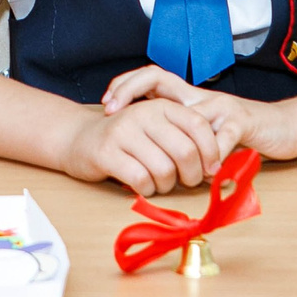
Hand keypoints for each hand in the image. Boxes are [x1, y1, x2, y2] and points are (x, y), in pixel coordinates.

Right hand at [60, 95, 227, 194]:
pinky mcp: (107, 153)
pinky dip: (146, 190)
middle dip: (192, 175)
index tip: (210, 170)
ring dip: (166, 185)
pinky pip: (140, 180)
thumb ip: (183, 140)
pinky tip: (142, 186)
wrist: (79, 139)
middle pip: (185, 152)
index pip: (199, 126)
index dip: (211, 152)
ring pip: (164, 170)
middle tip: (186, 182)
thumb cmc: (126, 140)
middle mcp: (143, 114)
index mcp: (161, 106)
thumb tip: (218, 170)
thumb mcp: (156, 129)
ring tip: (159, 183)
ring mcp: (123, 133)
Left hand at [103, 66, 296, 160]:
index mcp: (188, 98)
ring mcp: (220, 106)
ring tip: (155, 158)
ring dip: (172, 142)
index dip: (126, 86)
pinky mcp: (242, 122)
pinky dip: (211, 161)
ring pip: (186, 118)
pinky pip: (220, 141)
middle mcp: (199, 96)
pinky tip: (206, 176)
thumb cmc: (239, 135)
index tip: (107, 105)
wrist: (283, 127)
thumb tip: (143, 158)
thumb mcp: (203, 136)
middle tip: (113, 111)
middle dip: (129, 90)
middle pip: (157, 77)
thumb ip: (178, 140)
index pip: (150, 78)